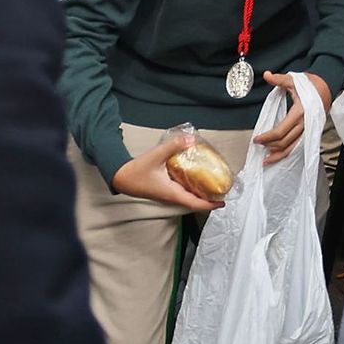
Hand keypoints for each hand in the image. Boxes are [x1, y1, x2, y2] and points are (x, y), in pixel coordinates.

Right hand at [111, 140, 226, 210]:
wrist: (122, 177)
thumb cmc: (137, 170)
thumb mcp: (156, 155)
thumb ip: (174, 145)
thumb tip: (191, 139)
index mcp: (172, 193)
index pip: (194, 203)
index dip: (209, 204)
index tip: (222, 202)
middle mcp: (171, 196)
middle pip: (194, 201)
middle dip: (208, 198)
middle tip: (222, 190)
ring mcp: (168, 194)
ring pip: (188, 196)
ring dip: (201, 193)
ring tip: (213, 184)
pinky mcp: (164, 190)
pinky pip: (182, 191)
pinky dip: (192, 187)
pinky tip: (195, 176)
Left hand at [257, 72, 331, 165]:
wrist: (327, 86)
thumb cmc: (311, 84)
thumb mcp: (294, 80)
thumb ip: (279, 79)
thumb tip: (267, 75)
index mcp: (300, 112)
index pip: (280, 131)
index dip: (267, 137)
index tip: (257, 138)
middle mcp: (305, 124)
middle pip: (284, 142)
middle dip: (269, 145)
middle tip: (258, 143)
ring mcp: (308, 130)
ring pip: (292, 149)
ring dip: (278, 155)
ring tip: (266, 159)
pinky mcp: (310, 132)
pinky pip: (297, 147)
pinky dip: (287, 153)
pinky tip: (279, 155)